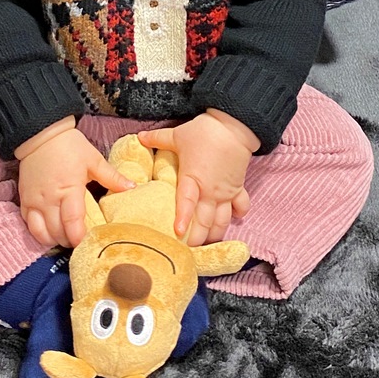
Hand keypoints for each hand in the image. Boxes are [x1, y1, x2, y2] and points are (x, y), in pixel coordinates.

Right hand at [15, 117, 134, 248]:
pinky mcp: (24, 200)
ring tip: (66, 235)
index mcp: (69, 189)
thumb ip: (112, 177)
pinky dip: (39, 232)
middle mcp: (49, 199)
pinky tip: (50, 230)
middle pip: (57, 233)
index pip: (72, 223)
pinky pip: (29, 225)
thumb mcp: (93, 159)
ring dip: (54, 239)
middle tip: (81, 239)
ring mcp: (34, 201)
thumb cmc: (69, 145)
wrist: (41, 134)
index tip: (89, 243)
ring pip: (41, 233)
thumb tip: (132, 187)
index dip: (79, 238)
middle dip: (70, 241)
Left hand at [138, 109, 258, 245]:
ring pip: (222, 220)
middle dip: (197, 239)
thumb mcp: (177, 135)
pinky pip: (240, 207)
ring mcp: (226, 192)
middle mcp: (210, 190)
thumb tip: (138, 137)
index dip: (183, 219)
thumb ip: (157, 138)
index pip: (186, 202)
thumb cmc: (205, 131)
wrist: (234, 125)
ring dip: (215, 234)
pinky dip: (237, 217)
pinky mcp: (238, 188)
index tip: (178, 234)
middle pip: (205, 221)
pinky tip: (233, 221)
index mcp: (193, 178)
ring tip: (206, 245)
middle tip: (188, 252)